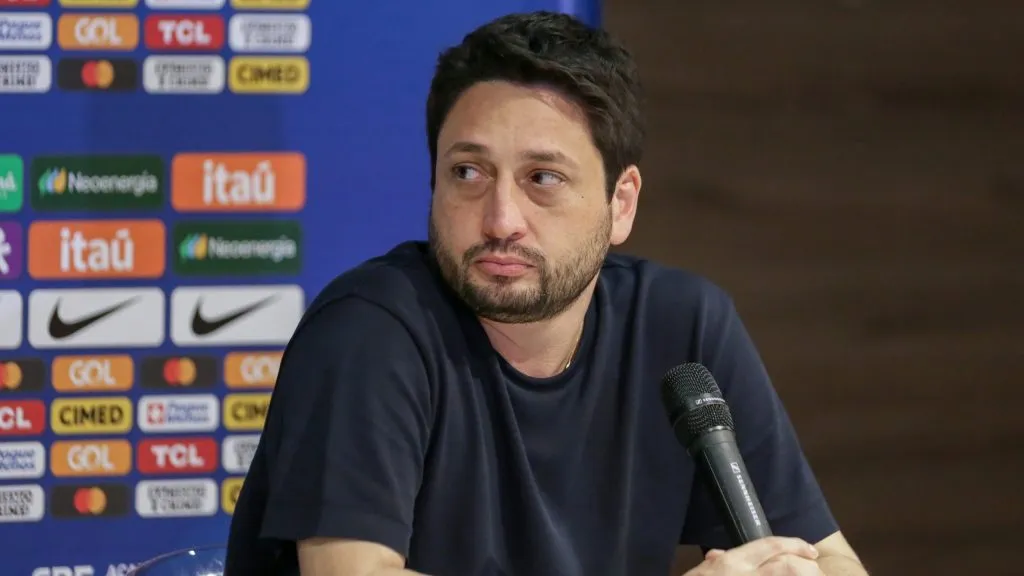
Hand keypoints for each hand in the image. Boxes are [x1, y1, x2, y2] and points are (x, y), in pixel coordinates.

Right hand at [683, 537, 823, 574]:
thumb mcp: (698, 575)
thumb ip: (712, 564)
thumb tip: (717, 556)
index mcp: (732, 563)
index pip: (771, 545)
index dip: (795, 545)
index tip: (811, 552)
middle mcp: (746, 575)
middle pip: (789, 565)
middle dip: (809, 567)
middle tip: (817, 571)